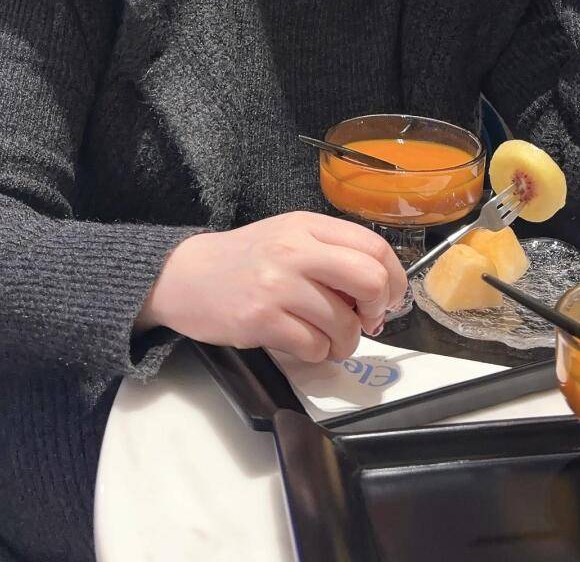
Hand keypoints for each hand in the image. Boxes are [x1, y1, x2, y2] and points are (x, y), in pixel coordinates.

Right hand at [136, 212, 407, 363]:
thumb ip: (331, 253)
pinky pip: (313, 347)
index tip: (390, 297)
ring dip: (346, 341)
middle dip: (378, 309)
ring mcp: (277, 285)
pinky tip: (303, 343)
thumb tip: (379, 291)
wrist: (186, 276)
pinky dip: (317, 353)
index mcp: (307, 225)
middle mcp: (295, 250)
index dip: (394, 278)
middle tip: (367, 320)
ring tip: (329, 338)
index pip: (374, 246)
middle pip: (369, 279)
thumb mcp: (289, 237)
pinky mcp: (261, 319)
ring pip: (344, 324)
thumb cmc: (245, 259)